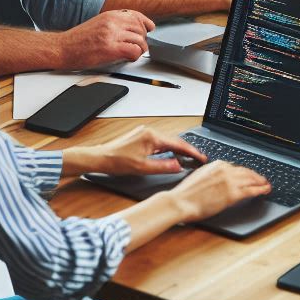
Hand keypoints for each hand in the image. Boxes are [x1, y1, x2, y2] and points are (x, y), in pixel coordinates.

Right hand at [57, 9, 154, 68]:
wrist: (61, 48)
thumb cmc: (77, 39)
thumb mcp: (98, 23)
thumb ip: (114, 23)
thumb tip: (131, 29)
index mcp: (110, 15)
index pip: (136, 15)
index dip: (145, 22)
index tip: (149, 28)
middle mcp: (112, 22)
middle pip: (140, 27)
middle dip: (143, 37)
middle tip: (140, 45)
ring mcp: (111, 34)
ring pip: (139, 39)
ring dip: (141, 48)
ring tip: (135, 53)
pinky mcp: (110, 48)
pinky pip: (133, 50)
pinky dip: (135, 55)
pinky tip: (130, 57)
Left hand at [69, 125, 207, 176]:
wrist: (99, 158)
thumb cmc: (116, 162)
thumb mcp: (142, 168)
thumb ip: (163, 166)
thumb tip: (178, 166)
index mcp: (152, 137)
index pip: (177, 144)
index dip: (191, 152)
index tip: (201, 157)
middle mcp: (150, 131)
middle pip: (174, 141)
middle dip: (186, 150)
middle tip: (198, 158)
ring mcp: (144, 133)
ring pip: (166, 142)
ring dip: (176, 149)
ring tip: (187, 158)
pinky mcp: (140, 137)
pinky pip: (158, 142)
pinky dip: (167, 149)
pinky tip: (169, 155)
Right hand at [169, 161, 270, 221]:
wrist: (181, 201)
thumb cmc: (186, 193)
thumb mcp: (201, 175)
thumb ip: (213, 174)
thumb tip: (220, 177)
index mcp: (218, 164)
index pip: (237, 167)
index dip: (246, 172)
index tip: (249, 175)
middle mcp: (226, 170)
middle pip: (247, 172)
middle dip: (256, 176)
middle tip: (262, 179)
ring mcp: (230, 181)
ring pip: (251, 180)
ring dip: (261, 182)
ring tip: (266, 185)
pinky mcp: (232, 194)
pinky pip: (251, 190)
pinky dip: (260, 190)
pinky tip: (264, 191)